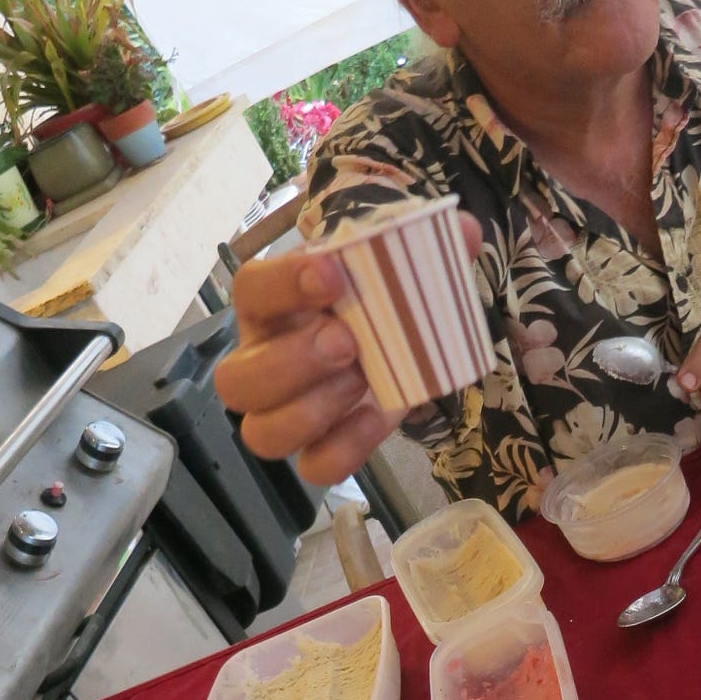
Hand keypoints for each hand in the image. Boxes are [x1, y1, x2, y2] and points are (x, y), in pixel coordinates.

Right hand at [215, 212, 483, 484]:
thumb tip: (465, 232)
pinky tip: (377, 417)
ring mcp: (281, 412)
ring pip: (261, 433)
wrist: (385, 341)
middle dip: (291, 363)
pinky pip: (314, 467)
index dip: (282, 283)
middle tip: (347, 342)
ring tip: (362, 379)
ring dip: (312, 411)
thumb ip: (421, 242)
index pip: (250, 290)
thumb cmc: (367, 297)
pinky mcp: (316, 448)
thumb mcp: (386, 263)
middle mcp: (259, 361)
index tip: (331, 273)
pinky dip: (346, 448)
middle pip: (235, 380)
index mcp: (267, 305)